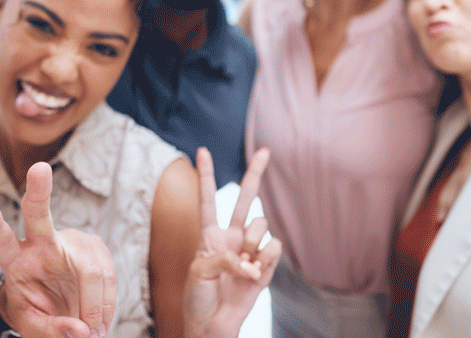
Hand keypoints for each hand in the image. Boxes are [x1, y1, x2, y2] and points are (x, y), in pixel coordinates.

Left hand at [0, 162, 115, 337]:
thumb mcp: (35, 328)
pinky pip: (108, 277)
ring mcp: (70, 241)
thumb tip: (81, 331)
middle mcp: (40, 242)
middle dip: (38, 190)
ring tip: (93, 333)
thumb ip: (53, 331)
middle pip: (38, 213)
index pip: (0, 239)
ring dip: (95, 308)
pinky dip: (108, 304)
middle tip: (39, 169)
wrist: (61, 311)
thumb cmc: (40, 313)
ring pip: (89, 270)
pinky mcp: (94, 246)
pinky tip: (101, 318)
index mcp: (15, 261)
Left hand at [183, 148, 280, 337]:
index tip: (201, 150)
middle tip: (265, 150)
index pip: (208, 199)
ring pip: (259, 225)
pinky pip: (272, 248)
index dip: (206, 175)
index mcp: (209, 234)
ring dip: (250, 244)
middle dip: (255, 173)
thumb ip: (222, 255)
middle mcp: (231, 237)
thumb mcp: (199, 270)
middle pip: (245, 198)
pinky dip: (263, 260)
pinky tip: (253, 274)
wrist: (211, 326)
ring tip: (240, 268)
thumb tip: (250, 257)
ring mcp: (250, 250)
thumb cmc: (198, 297)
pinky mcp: (265, 267)